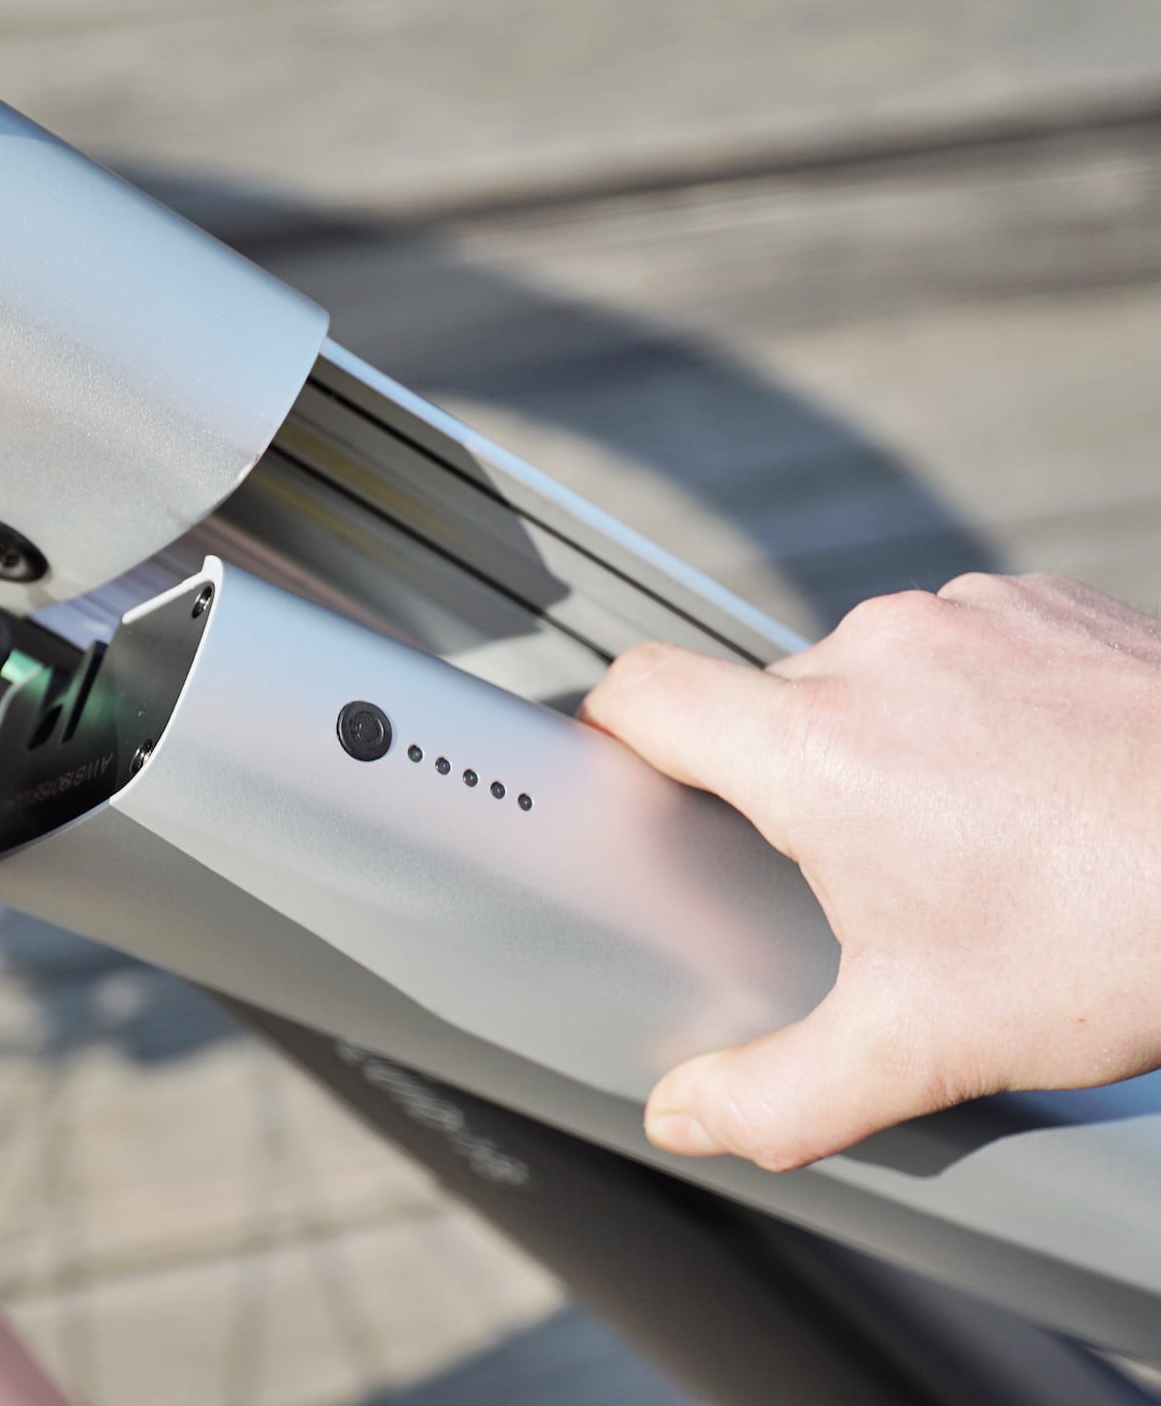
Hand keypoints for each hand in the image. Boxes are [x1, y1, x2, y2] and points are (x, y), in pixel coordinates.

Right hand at [580, 573, 1160, 1170]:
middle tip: (863, 873)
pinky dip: (967, 706)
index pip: (643, 690)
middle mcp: (876, 653)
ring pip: (863, 676)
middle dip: (787, 782)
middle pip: (762, 703)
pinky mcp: (1044, 602)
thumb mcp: (928, 1044)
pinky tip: (1033, 782)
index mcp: (816, 748)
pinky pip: (954, 650)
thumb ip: (778, 1093)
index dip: (611, 731)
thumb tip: (684, 1118)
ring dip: (883, 741)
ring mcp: (967, 615)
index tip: (627, 775)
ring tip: (969, 833)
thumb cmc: (1121, 934)